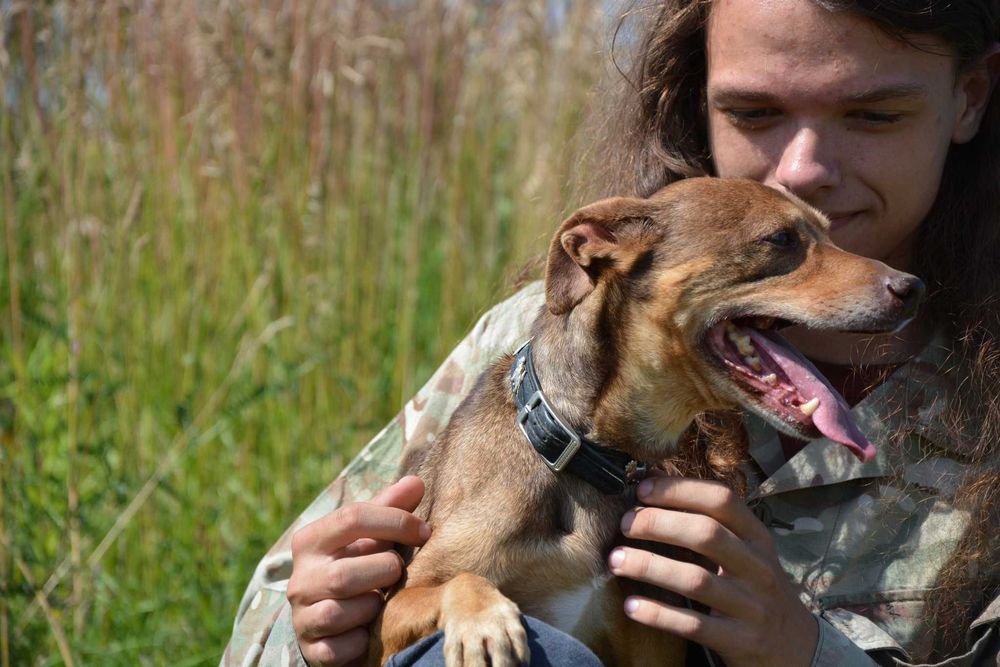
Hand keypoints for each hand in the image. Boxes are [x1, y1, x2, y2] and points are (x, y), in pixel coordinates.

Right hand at [288, 476, 429, 665]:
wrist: (330, 621)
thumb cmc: (357, 565)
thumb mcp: (369, 535)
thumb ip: (389, 509)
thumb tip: (416, 482)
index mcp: (311, 540)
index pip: (351, 517)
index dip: (395, 521)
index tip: (424, 532)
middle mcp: (300, 578)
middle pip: (346, 572)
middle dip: (384, 570)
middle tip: (399, 572)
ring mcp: (302, 616)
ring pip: (342, 611)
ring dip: (374, 607)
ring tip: (383, 601)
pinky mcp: (312, 649)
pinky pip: (341, 647)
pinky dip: (362, 640)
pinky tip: (371, 631)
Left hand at [608, 476, 817, 666]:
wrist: (796, 648)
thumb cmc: (755, 588)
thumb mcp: (745, 551)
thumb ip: (709, 521)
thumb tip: (652, 482)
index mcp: (757, 537)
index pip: (722, 500)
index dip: (680, 490)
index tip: (642, 490)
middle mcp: (758, 567)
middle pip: (706, 534)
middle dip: (658, 524)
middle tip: (625, 524)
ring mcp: (751, 606)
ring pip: (696, 580)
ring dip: (650, 566)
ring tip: (616, 561)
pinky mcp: (739, 641)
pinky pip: (693, 625)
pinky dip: (659, 614)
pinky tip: (632, 606)